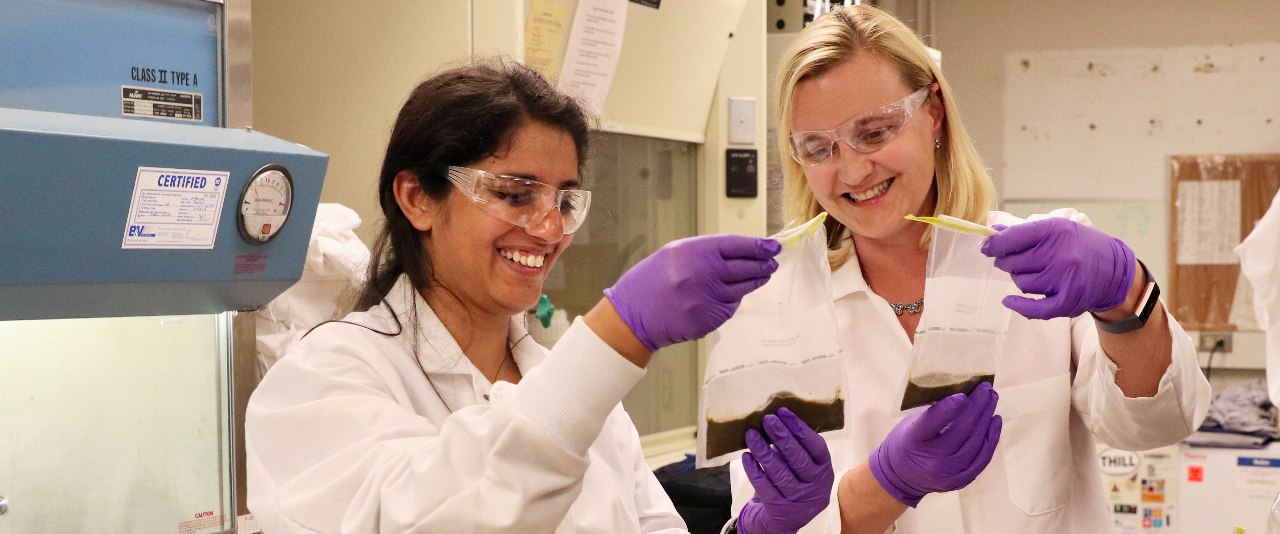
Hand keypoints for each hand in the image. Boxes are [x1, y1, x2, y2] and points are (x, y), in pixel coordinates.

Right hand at [603, 234, 779, 350]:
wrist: (631, 316)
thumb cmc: (650, 282)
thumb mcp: (673, 255)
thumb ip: (705, 251)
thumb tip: (740, 250)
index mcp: (691, 252)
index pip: (735, 245)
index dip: (757, 245)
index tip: (772, 246)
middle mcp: (701, 273)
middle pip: (745, 267)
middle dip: (762, 264)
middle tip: (772, 262)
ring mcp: (706, 298)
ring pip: (742, 289)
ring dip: (754, 282)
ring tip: (761, 276)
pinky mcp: (708, 319)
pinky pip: (730, 307)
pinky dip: (733, 300)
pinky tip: (730, 295)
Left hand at [738, 408, 834, 533]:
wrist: (788, 519)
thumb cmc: (797, 482)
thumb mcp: (807, 468)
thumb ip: (799, 447)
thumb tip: (779, 418)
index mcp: (825, 471)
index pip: (816, 447)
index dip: (800, 428)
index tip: (783, 412)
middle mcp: (816, 487)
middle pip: (798, 459)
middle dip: (781, 437)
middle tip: (767, 419)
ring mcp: (798, 500)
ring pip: (779, 472)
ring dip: (763, 451)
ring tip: (751, 435)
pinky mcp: (779, 509)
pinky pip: (764, 486)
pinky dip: (754, 470)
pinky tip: (747, 456)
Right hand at [869, 382, 1001, 506]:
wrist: (901, 477)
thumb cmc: (907, 441)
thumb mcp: (910, 424)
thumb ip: (933, 412)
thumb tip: (963, 391)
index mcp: (912, 441)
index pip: (932, 422)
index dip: (949, 408)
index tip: (964, 394)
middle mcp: (930, 460)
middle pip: (961, 430)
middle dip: (977, 406)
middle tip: (986, 388)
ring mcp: (947, 473)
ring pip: (975, 443)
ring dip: (987, 418)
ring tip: (992, 399)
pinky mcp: (961, 480)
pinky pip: (982, 457)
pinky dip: (991, 437)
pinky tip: (995, 421)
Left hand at [980, 217, 1135, 319]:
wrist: (1115, 270)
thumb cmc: (1079, 246)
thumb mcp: (1057, 229)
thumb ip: (1024, 231)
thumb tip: (993, 233)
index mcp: (1056, 230)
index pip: (1011, 238)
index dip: (994, 244)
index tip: (987, 247)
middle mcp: (1060, 254)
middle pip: (1013, 262)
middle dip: (1007, 261)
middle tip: (1015, 260)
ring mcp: (1064, 279)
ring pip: (1021, 283)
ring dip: (1021, 279)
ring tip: (1035, 273)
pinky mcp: (1068, 301)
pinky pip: (1034, 308)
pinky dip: (1018, 306)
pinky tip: (1008, 301)